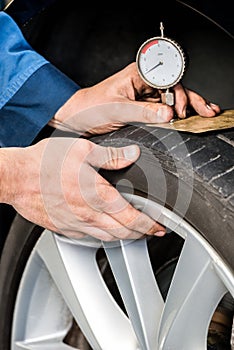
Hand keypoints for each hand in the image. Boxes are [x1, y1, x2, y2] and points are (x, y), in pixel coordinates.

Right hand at [1, 138, 165, 240]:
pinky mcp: (64, 228)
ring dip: (124, 236)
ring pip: (108, 238)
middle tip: (152, 231)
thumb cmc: (45, 164)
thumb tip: (132, 154)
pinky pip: (89, 237)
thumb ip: (111, 155)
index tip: (160, 226)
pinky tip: (105, 229)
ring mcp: (76, 225)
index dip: (150, 225)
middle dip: (142, 234)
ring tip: (133, 232)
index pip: (133, 218)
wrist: (17, 178)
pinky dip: (103, 236)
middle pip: (123, 233)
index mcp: (98, 196)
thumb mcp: (83, 150)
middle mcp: (89, 215)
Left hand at [50, 62, 219, 132]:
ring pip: (171, 100)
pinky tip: (185, 120)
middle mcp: (144, 82)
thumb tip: (168, 115)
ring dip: (188, 107)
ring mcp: (144, 95)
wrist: (77, 118)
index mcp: (138, 74)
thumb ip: (144, 113)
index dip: (180, 95)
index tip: (182, 111)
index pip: (168, 81)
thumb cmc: (91, 107)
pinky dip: (175, 116)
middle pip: (174, 89)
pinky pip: (162, 110)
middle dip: (192, 100)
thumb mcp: (118, 110)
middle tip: (207, 110)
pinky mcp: (142, 107)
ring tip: (203, 114)